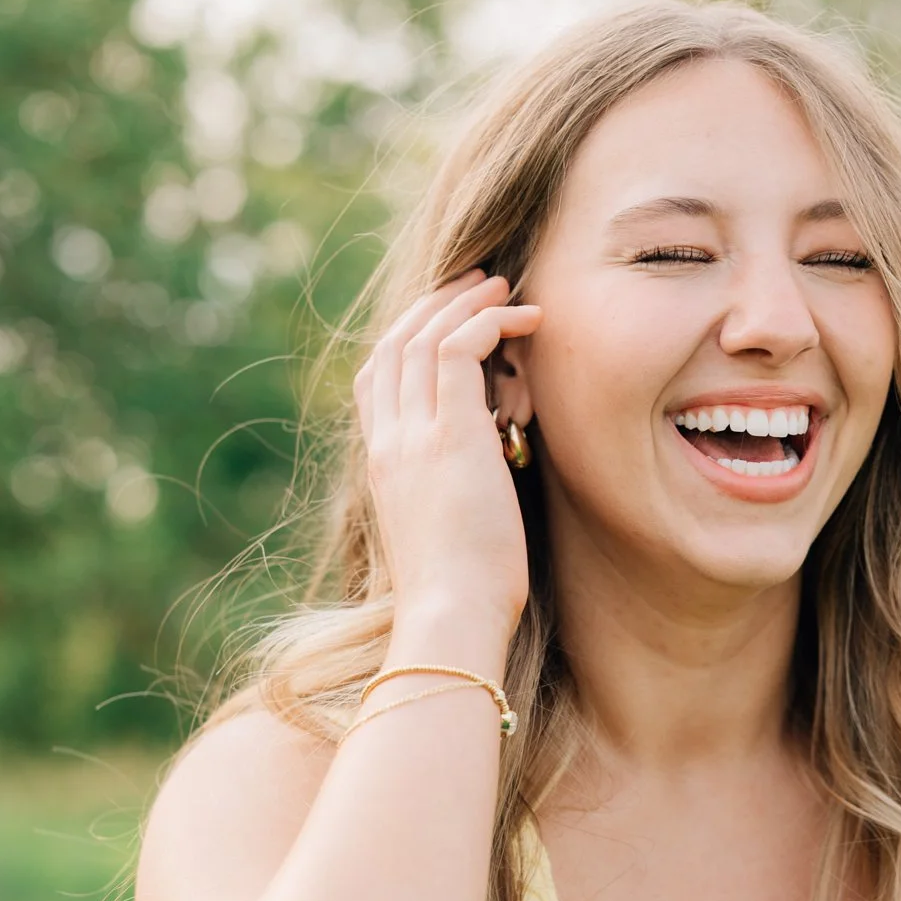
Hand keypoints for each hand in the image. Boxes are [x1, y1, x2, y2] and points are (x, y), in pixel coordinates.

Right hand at [354, 271, 541, 633]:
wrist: (449, 619)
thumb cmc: (460, 595)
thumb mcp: (447, 529)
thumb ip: (454, 488)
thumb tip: (490, 469)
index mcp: (382, 466)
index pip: (377, 379)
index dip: (407, 337)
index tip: (446, 317)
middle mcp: (388, 443)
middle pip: (394, 345)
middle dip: (434, 304)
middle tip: (476, 281)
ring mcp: (412, 437)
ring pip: (423, 336)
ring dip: (465, 302)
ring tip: (504, 284)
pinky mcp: (449, 438)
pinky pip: (458, 350)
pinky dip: (489, 323)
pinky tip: (523, 318)